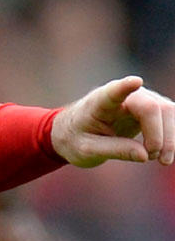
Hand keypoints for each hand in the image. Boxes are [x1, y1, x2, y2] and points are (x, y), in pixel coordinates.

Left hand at [51, 76, 174, 167]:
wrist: (75, 131)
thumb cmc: (77, 138)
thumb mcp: (87, 150)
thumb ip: (114, 150)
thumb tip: (145, 155)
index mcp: (98, 103)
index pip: (113, 91)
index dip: (125, 87)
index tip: (136, 82)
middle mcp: (122, 96)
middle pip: (151, 107)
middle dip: (159, 135)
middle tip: (150, 157)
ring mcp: (139, 98)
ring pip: (168, 111)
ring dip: (169, 138)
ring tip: (157, 159)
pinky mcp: (151, 107)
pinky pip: (171, 117)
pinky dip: (172, 137)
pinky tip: (164, 153)